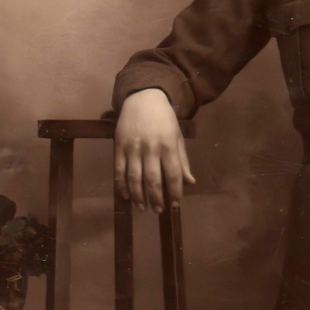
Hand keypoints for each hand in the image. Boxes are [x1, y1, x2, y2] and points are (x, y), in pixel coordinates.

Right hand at [114, 89, 195, 212]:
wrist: (143, 98)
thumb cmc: (164, 119)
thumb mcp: (178, 137)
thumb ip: (183, 161)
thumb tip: (190, 183)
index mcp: (168, 145)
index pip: (173, 175)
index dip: (174, 192)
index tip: (175, 205)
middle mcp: (150, 148)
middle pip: (152, 180)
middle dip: (156, 199)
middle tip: (159, 211)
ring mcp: (133, 147)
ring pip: (134, 178)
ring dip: (138, 196)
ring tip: (143, 208)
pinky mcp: (119, 146)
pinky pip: (119, 170)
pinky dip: (122, 185)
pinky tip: (127, 196)